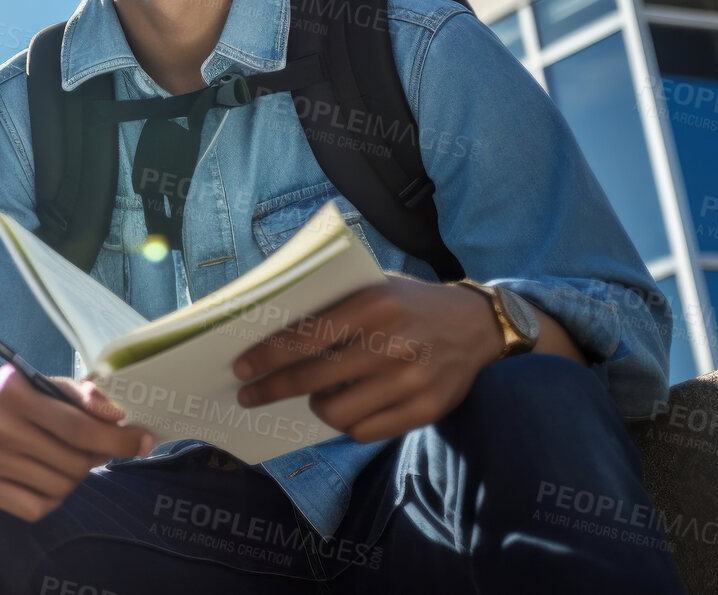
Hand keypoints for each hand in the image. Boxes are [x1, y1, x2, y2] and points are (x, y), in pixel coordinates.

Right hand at [0, 365, 155, 521]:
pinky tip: (43, 478)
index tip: (141, 441)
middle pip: (73, 461)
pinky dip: (50, 498)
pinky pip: (35, 508)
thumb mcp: (40, 383)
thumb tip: (116, 415)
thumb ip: (79, 395)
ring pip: (58, 488)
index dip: (117, 439)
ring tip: (66, 461)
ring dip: (74, 478)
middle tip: (97, 450)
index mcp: (12, 389)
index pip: (78, 426)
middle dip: (96, 458)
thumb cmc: (11, 400)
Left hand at [230, 272, 503, 443]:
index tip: (240, 368)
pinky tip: (345, 410)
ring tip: (312, 399)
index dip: (267, 356)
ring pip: (338, 413)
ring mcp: (412, 380)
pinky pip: (367, 431)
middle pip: (314, 378)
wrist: (477, 324)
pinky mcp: (427, 409)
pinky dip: (348, 424)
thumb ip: (331, 304)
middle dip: (272, 389)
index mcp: (374, 305)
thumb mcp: (373, 287)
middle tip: (249, 395)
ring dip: (315, 408)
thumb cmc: (408, 303)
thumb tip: (269, 328)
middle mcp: (393, 343)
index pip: (306, 337)